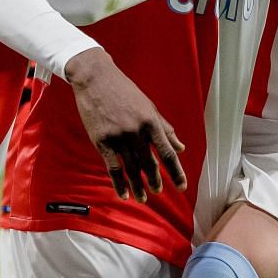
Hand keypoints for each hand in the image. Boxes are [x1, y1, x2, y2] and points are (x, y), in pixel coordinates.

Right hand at [64, 48, 186, 201]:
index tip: (182, 186)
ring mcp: (118, 137)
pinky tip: (124, 194)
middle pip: (150, 164)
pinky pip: (113, 168)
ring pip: (132, 168)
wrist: (95, 79)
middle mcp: (136, 132)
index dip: (176, 172)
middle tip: (158, 192)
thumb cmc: (124, 91)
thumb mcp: (148, 106)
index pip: (167, 153)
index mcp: (151, 122)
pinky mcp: (102, 141)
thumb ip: (164, 128)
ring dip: (138, 185)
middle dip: (155, 181)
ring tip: (143, 198)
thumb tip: (180, 147)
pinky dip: (119, 183)